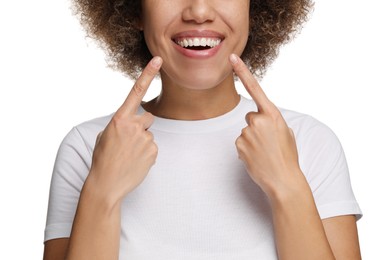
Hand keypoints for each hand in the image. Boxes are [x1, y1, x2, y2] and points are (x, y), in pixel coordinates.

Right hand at [87, 57, 162, 201]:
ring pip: (149, 134)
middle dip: (141, 126)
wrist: (106, 184)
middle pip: (148, 117)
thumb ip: (121, 123)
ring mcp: (145, 139)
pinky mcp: (153, 152)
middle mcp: (134, 126)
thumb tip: (136, 122)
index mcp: (119, 119)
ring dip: (142, 141)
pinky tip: (135, 161)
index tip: (158, 60)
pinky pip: (153, 147)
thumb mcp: (105, 135)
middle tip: (129, 141)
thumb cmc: (102, 158)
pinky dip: (146, 153)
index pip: (136, 91)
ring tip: (129, 154)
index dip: (148, 74)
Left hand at [229, 54, 304, 197]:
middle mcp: (258, 120)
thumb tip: (258, 119)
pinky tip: (256, 157)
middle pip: (250, 116)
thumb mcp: (286, 132)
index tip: (232, 58)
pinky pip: (240, 142)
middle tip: (268, 142)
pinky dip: (246, 148)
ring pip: (245, 130)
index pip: (255, 88)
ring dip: (252, 139)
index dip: (242, 72)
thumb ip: (271, 120)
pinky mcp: (239, 144)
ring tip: (264, 151)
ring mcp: (247, 132)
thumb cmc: (287, 156)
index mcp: (273, 114)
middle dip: (257, 126)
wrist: (283, 180)